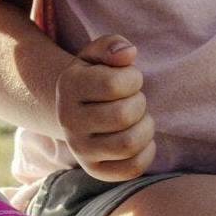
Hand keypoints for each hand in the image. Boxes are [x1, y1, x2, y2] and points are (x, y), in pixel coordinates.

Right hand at [55, 35, 154, 181]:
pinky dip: (147, 151)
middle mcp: (68, 120)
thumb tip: (128, 54)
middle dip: (140, 102)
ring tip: (138, 119)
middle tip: (134, 99)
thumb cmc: (95, 77)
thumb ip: (112, 45)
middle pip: (124, 115)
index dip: (133, 78)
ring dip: (145, 127)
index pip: (115, 84)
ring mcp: (80, 149)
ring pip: (129, 144)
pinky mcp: (95, 170)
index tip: (129, 78)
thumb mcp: (97, 55)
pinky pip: (133, 168)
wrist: (77, 110)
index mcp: (68, 86)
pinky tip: (140, 138)